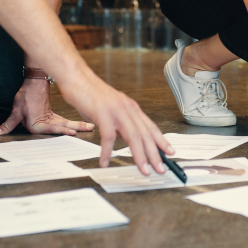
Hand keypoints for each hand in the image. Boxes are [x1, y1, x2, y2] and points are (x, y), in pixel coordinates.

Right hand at [0, 77, 94, 136]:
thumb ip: (8, 124)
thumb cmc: (24, 96)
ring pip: (66, 125)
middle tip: (89, 129)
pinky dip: (74, 123)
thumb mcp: (16, 111)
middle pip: (62, 128)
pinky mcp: (53, 116)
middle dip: (76, 129)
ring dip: (78, 126)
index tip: (72, 132)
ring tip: (90, 127)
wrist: (31, 84)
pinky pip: (65, 121)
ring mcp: (49, 121)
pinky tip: (84, 124)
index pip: (52, 130)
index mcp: (36, 126)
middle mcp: (44, 125)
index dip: (62, 131)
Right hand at [58, 73, 173, 175]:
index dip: (161, 141)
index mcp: (131, 107)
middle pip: (145, 135)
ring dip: (139, 156)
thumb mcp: (112, 109)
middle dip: (154, 154)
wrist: (77, 77)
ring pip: (132, 137)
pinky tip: (105, 162)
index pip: (151, 126)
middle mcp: (127, 108)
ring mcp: (116, 111)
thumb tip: (128, 138)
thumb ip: (121, 122)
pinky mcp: (102, 113)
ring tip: (143, 169)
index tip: (170, 152)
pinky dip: (107, 152)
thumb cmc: (91, 94)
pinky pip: (108, 137)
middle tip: (160, 169)